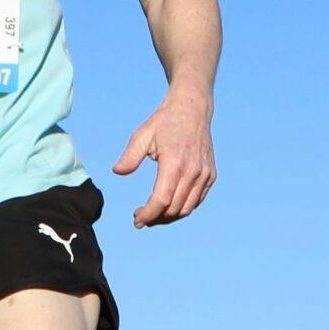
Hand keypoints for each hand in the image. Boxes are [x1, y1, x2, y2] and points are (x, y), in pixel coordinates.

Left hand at [111, 89, 214, 226]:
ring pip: (187, 209)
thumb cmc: (164, 122)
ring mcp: (204, 174)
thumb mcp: (142, 135)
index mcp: (174, 163)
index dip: (148, 214)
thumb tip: (117, 171)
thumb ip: (130, 156)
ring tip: (153, 215)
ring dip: (168, 217)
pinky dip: (182, 208)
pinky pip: (197, 200)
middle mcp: (193, 171)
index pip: (162, 200)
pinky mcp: (210, 175)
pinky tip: (168, 206)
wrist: (192, 109)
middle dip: (155, 218)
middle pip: (173, 209)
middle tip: (140, 218)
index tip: (136, 220)